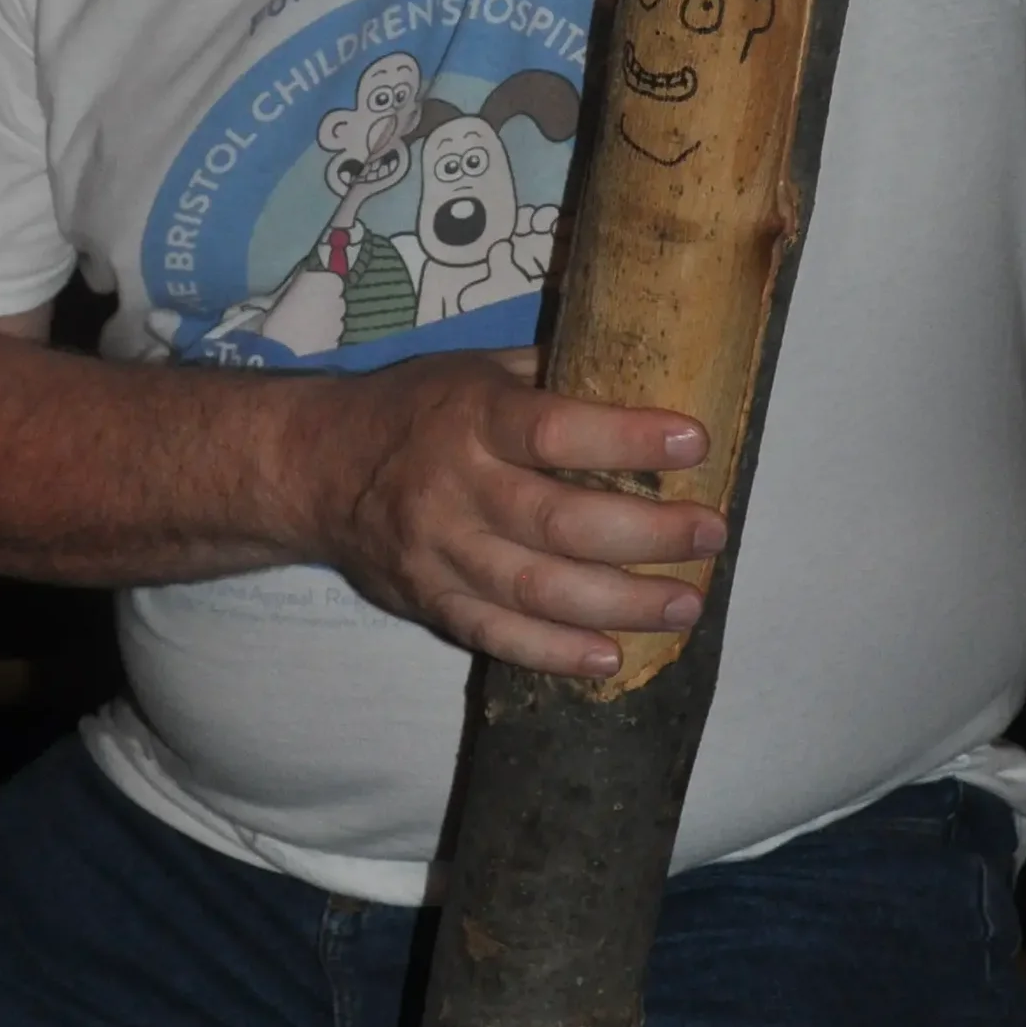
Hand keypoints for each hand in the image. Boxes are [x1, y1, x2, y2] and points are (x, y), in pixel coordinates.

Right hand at [312, 349, 723, 680]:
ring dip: (622, 603)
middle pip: (560, 522)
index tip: (695, 443)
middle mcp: (454, 487)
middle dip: (648, 534)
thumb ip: (550, 379)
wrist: (314, 470)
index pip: (554, 430)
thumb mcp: (475, 370)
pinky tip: (611, 656)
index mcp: (471, 417)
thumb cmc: (415, 411)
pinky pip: (498, 636)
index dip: (628, 440)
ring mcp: (439, 553)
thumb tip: (649, 372)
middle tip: (710, 535)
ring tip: (685, 604)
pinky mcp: (430, 602)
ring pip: (538, 590)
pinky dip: (556, 652)